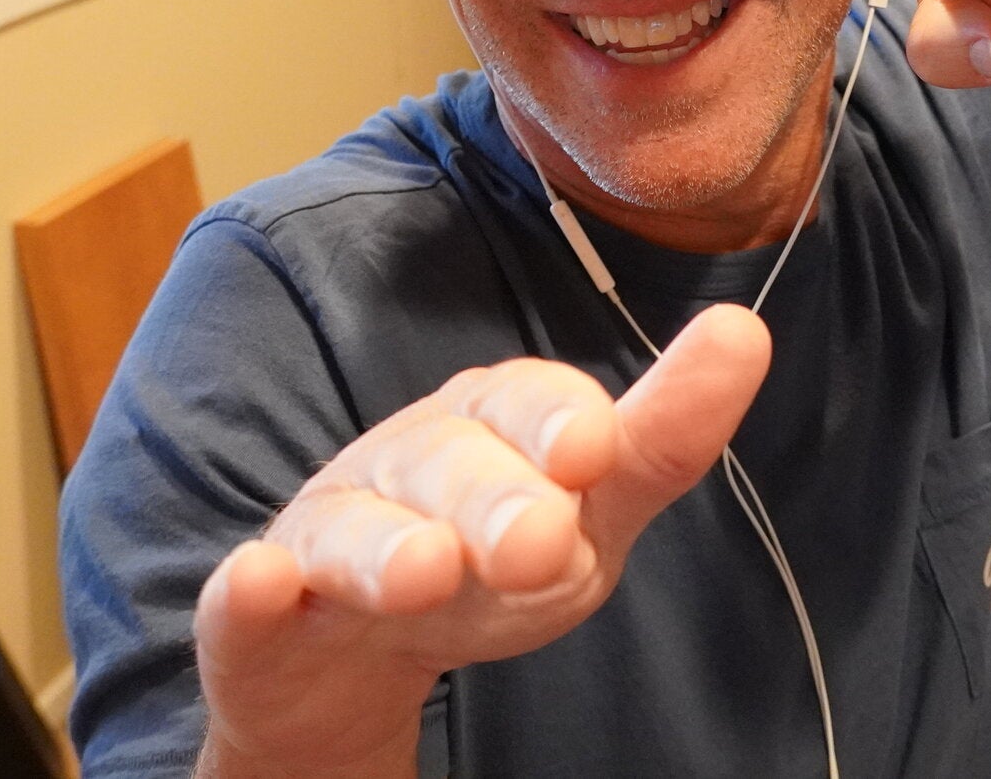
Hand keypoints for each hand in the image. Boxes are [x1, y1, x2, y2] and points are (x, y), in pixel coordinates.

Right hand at [193, 305, 771, 778]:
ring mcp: (329, 533)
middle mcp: (408, 465)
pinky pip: (245, 596)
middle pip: (451, 466)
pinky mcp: (257, 612)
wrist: (344, 661)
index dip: (558, 422)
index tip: (594, 444)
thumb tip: (746, 330)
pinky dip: (250, 590)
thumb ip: (660, 440)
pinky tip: (261, 580)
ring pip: (355, 529)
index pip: (532, 404)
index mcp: (492, 429)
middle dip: (495, 500)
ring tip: (427, 571)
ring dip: (389, 548)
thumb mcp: (591, 514)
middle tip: (539, 542)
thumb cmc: (486, 566)